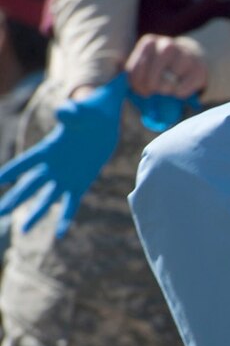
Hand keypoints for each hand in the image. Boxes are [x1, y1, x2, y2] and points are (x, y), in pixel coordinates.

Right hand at [0, 76, 129, 237]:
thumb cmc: (88, 114)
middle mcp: (52, 166)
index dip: (10, 171)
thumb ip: (70, 112)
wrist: (103, 123)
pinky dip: (66, 217)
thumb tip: (63, 111)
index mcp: (47, 149)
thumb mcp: (81, 112)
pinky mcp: (80, 184)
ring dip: (36, 213)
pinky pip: (71, 203)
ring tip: (25, 230)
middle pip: (30, 184)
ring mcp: (65, 177)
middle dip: (15, 198)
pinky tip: (61, 234)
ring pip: (47, 197)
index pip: (25, 162)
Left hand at [126, 34, 207, 98]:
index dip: (136, 85)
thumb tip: (123, 89)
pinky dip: (179, 93)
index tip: (142, 89)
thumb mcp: (145, 62)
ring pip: (168, 85)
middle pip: (152, 80)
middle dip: (151, 89)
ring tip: (168, 86)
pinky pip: (182, 90)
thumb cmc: (161, 64)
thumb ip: (132, 74)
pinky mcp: (199, 70)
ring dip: (166, 90)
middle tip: (154, 90)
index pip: (135, 72)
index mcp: (148, 42)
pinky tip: (180, 86)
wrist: (191, 58)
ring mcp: (185, 56)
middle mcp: (167, 45)